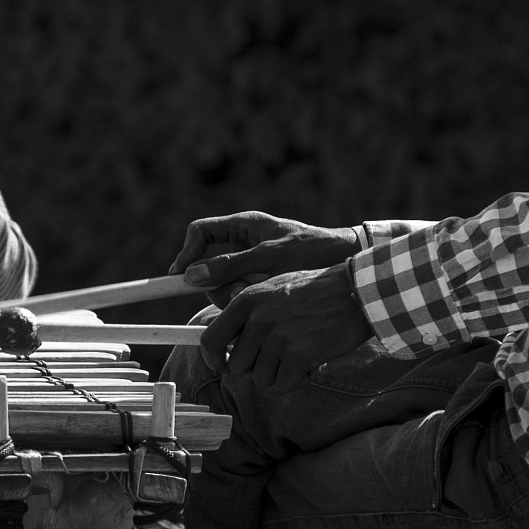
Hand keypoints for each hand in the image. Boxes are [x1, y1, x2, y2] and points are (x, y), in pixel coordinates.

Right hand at [172, 211, 365, 303]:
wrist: (348, 263)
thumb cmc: (314, 251)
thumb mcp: (271, 256)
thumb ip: (232, 265)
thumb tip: (191, 276)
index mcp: (244, 226)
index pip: (201, 233)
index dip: (187, 252)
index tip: (181, 276)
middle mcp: (244, 244)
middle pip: (210, 267)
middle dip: (221, 283)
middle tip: (240, 292)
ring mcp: (252, 265)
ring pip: (225, 285)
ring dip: (238, 295)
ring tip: (265, 293)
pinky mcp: (261, 284)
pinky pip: (242, 296)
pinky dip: (251, 302)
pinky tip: (269, 302)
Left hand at [198, 265, 374, 391]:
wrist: (356, 292)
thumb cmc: (316, 292)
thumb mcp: (273, 289)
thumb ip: (247, 313)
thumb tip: (226, 344)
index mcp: (246, 300)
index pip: (210, 339)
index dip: (213, 359)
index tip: (223, 365)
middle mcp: (258, 319)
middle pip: (237, 366)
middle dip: (256, 367)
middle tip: (279, 355)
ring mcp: (278, 337)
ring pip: (261, 379)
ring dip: (279, 374)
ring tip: (300, 353)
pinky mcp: (299, 355)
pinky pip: (284, 385)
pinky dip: (297, 379)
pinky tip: (312, 361)